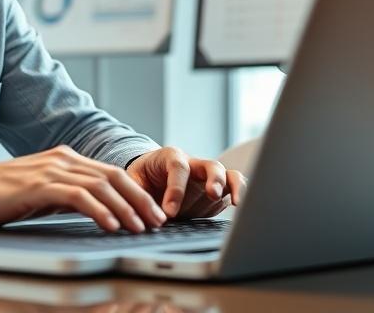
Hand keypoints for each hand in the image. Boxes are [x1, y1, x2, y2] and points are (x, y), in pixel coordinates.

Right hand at [0, 145, 167, 231]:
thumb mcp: (40, 192)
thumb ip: (65, 195)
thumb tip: (93, 210)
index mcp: (64, 159)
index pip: (110, 173)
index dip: (135, 193)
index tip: (151, 213)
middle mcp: (62, 159)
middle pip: (113, 176)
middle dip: (139, 200)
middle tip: (157, 222)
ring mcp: (51, 170)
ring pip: (100, 185)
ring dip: (125, 207)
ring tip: (140, 227)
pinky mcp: (39, 185)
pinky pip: (77, 196)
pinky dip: (99, 210)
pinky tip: (110, 224)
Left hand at [125, 146, 245, 219]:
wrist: (152, 177)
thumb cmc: (142, 178)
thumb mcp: (133, 182)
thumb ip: (136, 195)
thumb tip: (140, 216)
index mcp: (170, 157)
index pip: (178, 168)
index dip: (176, 190)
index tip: (169, 212)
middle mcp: (193, 163)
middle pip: (209, 165)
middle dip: (213, 180)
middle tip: (211, 194)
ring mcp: (208, 176)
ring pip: (226, 175)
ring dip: (230, 188)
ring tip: (236, 202)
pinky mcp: (219, 189)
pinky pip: (235, 185)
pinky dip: (240, 192)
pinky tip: (241, 205)